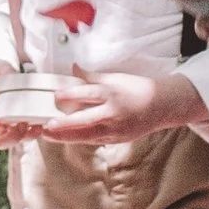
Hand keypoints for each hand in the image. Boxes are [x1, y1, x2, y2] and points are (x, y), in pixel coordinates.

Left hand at [46, 66, 208, 140]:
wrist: (162, 106)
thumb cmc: (138, 88)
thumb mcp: (116, 78)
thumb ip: (92, 77)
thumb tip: (73, 68)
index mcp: (113, 94)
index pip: (88, 94)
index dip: (70, 94)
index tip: (54, 95)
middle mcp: (114, 113)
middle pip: (86, 120)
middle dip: (65, 124)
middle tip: (47, 125)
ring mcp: (116, 129)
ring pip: (88, 135)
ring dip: (67, 136)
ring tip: (49, 135)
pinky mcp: (118, 138)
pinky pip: (95, 139)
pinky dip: (79, 138)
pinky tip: (65, 138)